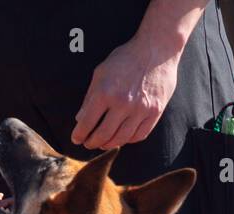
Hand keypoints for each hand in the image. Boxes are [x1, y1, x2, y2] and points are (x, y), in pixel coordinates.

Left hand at [72, 35, 179, 150]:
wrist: (157, 49)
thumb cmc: (126, 58)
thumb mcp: (101, 72)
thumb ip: (90, 97)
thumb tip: (80, 119)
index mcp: (105, 92)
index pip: (86, 123)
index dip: (79, 135)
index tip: (76, 139)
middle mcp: (122, 103)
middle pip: (103, 135)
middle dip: (92, 143)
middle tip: (88, 143)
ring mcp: (140, 109)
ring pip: (121, 139)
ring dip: (109, 144)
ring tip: (104, 143)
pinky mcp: (155, 112)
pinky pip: (139, 135)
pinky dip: (128, 140)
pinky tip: (122, 137)